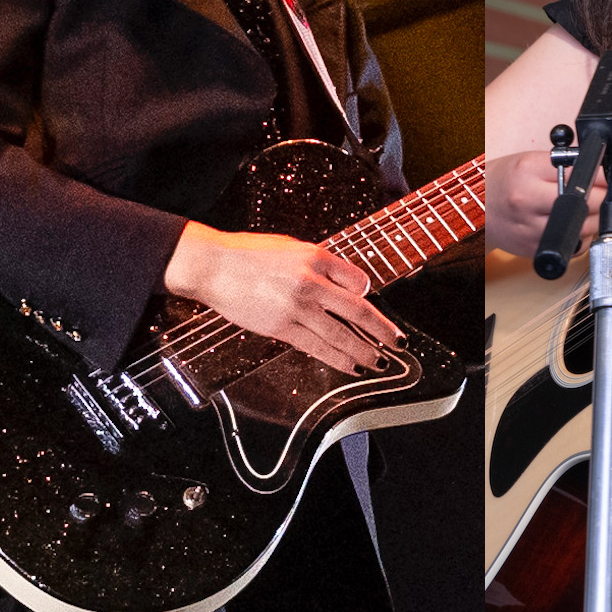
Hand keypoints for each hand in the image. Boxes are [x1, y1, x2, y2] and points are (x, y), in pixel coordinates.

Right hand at [162, 222, 403, 373]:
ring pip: (341, 335)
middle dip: (383, 330)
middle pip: (358, 311)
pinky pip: (316, 347)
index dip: (368, 294)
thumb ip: (319, 263)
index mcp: (315, 256)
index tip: (373, 304)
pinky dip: (337, 359)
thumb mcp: (290, 246)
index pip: (357, 280)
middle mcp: (310, 282)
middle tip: (399, 342)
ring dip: (365, 351)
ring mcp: (296, 307)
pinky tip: (350, 365)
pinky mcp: (281, 327)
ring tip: (380, 362)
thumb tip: (347, 282)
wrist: (213, 266)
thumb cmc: (248, 254)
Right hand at [481, 150, 604, 256]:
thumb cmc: (503, 183)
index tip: (609, 176)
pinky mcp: (535, 249)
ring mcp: (531, 228)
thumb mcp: (530, 162)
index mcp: (528, 171)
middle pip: (590, 202)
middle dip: (602, 197)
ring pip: (586, 227)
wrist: (477, 209)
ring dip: (594, 218)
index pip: (583, 174)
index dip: (604, 176)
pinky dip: (580, 237)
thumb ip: (564, 164)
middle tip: (599, 192)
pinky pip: (574, 246)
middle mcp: (527, 200)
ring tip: (584, 208)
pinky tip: (570, 226)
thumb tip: (603, 170)